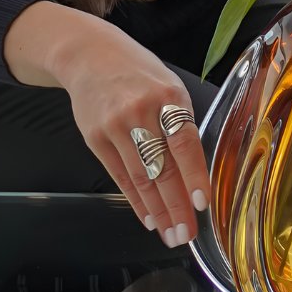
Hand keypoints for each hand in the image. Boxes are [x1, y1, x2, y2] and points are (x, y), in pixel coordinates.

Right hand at [4, 2, 210, 244]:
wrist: (90, 56)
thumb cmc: (140, 74)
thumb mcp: (171, 87)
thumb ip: (183, 123)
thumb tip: (198, 171)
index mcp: (168, 97)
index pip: (185, 144)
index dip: (194, 176)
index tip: (202, 204)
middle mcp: (140, 113)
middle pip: (162, 168)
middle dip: (176, 206)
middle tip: (187, 234)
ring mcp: (115, 127)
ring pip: (141, 178)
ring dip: (158, 211)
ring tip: (171, 234)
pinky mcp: (95, 138)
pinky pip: (120, 177)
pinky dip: (136, 201)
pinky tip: (149, 218)